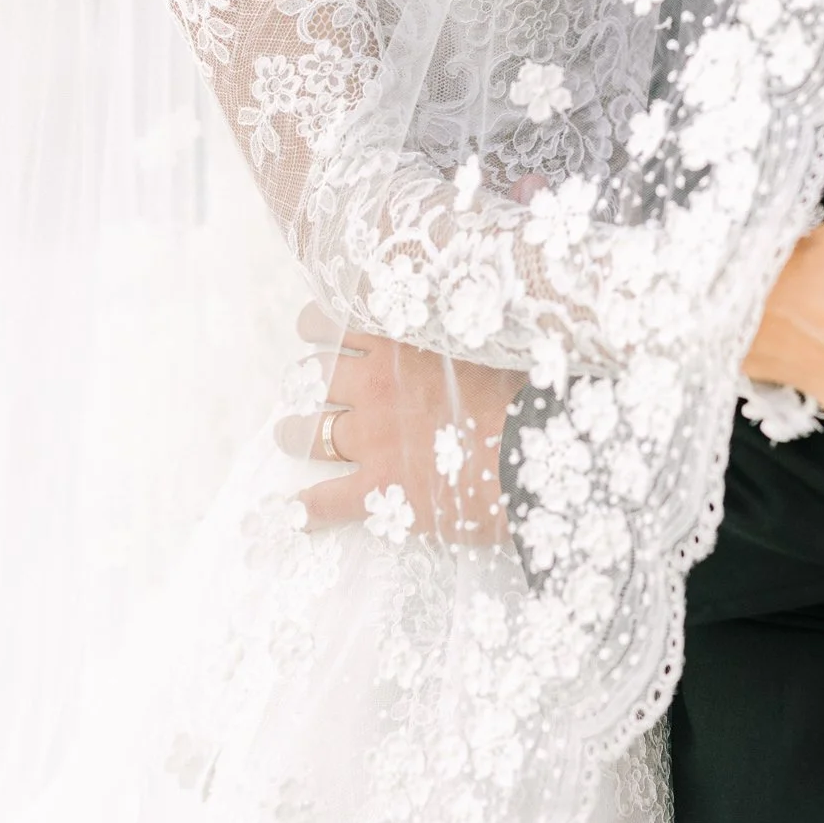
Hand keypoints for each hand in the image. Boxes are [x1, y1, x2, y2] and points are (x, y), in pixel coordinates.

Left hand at [274, 309, 520, 542]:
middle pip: (314, 377)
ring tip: (288, 435)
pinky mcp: (378, 489)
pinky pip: (324, 502)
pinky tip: (295, 513)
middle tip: (303, 386)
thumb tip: (457, 309)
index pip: (333, 321)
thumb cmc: (524, 389)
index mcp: (399, 342)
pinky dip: (305, 509)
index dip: (315, 325)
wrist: (535, 447)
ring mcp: (372, 439)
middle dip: (304, 381)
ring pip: (309, 434)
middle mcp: (375, 386)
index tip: (313, 329)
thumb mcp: (488, 338)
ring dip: (293, 433)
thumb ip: (455, 326)